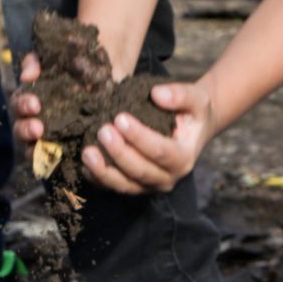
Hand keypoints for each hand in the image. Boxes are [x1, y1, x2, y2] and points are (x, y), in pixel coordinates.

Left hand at [83, 81, 212, 193]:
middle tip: (102, 130)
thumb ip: (181, 94)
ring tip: (87, 152)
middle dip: (119, 153)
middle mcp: (168, 178)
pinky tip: (85, 164)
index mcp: (184, 159)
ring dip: (104, 171)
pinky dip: (98, 178)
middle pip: (140, 171)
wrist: (191, 130)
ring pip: (124, 185)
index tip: (120, 118)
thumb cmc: (192, 113)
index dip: (139, 137)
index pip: (160, 152)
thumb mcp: (197, 99)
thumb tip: (157, 94)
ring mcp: (149, 186)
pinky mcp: (135, 187)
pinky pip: (113, 187)